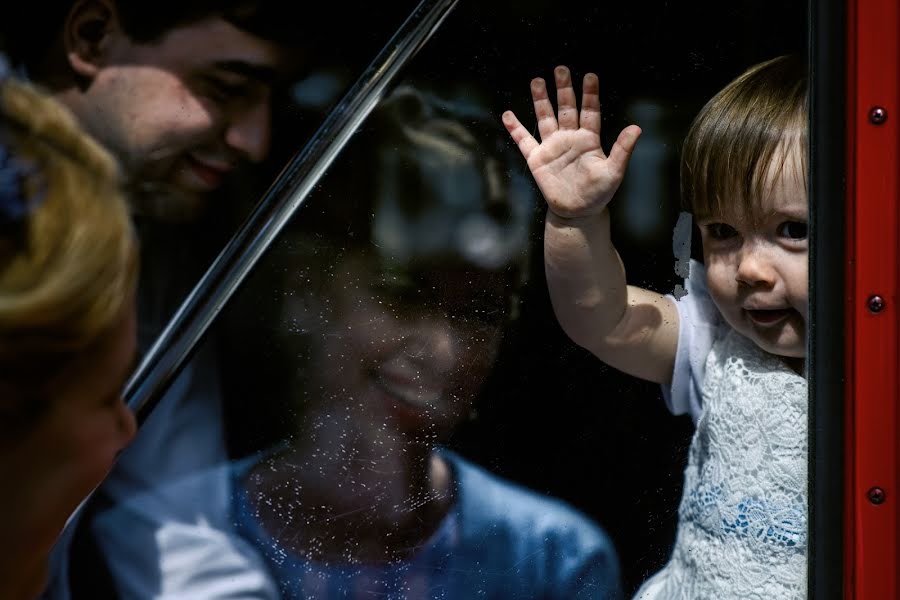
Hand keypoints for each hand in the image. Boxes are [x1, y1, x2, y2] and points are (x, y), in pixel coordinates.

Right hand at [502, 66, 640, 218]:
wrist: (578, 212)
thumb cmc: (598, 193)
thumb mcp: (614, 172)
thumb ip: (622, 149)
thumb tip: (637, 128)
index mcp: (589, 139)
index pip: (590, 111)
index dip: (590, 94)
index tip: (590, 76)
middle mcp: (570, 138)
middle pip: (566, 108)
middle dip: (564, 89)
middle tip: (561, 69)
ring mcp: (552, 147)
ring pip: (545, 117)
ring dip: (541, 100)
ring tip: (537, 80)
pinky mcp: (537, 159)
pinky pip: (524, 141)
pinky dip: (515, 129)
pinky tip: (508, 115)